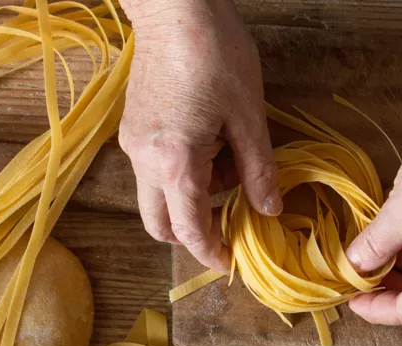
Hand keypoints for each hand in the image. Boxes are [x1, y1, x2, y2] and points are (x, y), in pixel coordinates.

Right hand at [117, 0, 281, 271]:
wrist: (173, 7)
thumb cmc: (215, 54)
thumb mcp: (249, 116)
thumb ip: (258, 169)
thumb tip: (269, 209)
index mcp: (174, 162)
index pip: (189, 229)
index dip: (211, 252)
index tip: (231, 263)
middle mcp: (144, 160)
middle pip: (160, 224)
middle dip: (193, 234)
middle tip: (231, 224)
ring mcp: (132, 144)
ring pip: (157, 197)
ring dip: (192, 199)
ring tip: (231, 165)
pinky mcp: (133, 128)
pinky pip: (153, 170)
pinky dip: (181, 175)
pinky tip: (211, 147)